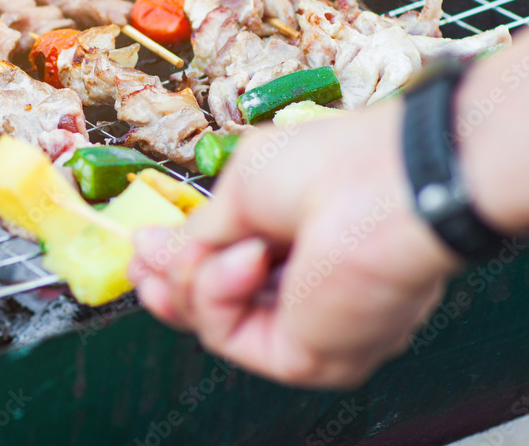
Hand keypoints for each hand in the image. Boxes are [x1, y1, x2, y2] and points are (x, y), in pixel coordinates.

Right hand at [129, 100, 461, 387]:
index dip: (182, 263)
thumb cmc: (334, 168)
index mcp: (301, 248)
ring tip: (221, 241)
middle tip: (142, 263)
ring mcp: (307, 330)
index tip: (145, 250)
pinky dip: (218, 292)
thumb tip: (152, 247)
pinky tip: (247, 257)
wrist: (385, 188)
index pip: (230, 273)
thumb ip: (199, 230)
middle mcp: (307, 295)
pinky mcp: (305, 359)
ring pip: (213, 324)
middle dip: (173, 284)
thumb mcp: (242, 188)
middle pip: (217, 310)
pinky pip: (226, 335)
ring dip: (197, 276)